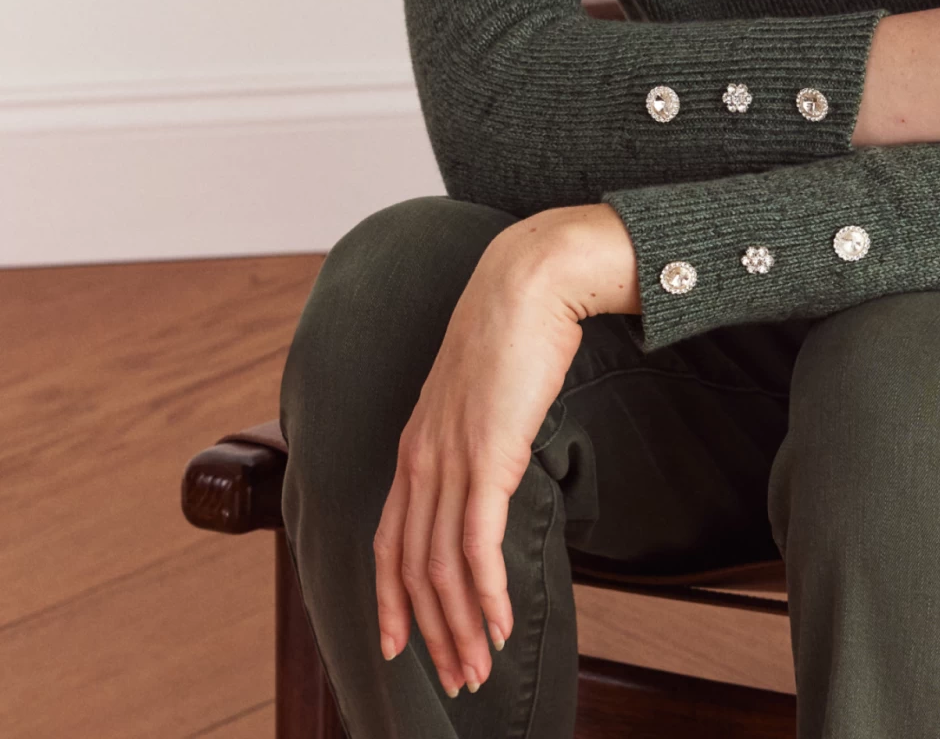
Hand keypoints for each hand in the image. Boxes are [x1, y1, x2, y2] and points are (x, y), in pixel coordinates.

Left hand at [372, 203, 639, 699]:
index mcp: (414, 444)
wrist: (530, 281)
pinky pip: (477, 543)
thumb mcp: (482, 394)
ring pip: (442, 566)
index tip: (400, 646)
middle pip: (411, 567)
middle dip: (430, 632)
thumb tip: (492, 467)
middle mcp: (420, 457)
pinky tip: (500, 624)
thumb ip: (476, 434)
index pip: (389, 541)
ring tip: (480, 667)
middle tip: (455, 679)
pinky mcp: (486, 455)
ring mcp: (450, 457)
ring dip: (460, 626)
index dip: (391, 600)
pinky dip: (485, 593)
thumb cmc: (515, 331)